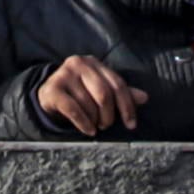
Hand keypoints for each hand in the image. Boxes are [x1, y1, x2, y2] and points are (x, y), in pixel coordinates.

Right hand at [33, 56, 148, 137]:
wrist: (48, 94)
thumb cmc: (79, 92)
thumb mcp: (100, 89)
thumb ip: (120, 93)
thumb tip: (145, 98)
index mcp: (95, 63)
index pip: (117, 84)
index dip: (127, 105)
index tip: (131, 124)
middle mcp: (79, 63)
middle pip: (104, 93)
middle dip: (109, 114)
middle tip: (107, 125)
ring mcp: (64, 74)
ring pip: (88, 103)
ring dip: (94, 120)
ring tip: (94, 126)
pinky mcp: (53, 89)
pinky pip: (73, 109)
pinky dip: (83, 123)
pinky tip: (88, 130)